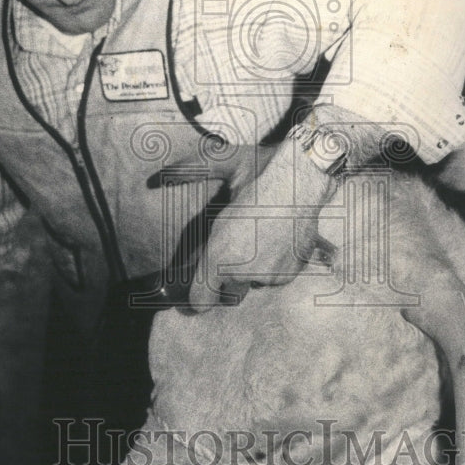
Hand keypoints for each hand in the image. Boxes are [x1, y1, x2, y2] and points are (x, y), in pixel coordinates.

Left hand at [190, 142, 336, 310]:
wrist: (307, 174)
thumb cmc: (263, 169)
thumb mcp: (221, 164)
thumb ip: (187, 172)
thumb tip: (156, 175)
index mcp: (219, 254)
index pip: (200, 300)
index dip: (196, 297)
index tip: (196, 289)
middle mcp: (243, 271)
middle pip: (228, 290)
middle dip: (227, 273)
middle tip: (233, 244)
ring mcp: (270, 274)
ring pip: (253, 280)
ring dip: (252, 266)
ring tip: (258, 234)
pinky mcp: (291, 272)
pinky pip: (275, 275)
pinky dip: (275, 262)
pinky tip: (277, 235)